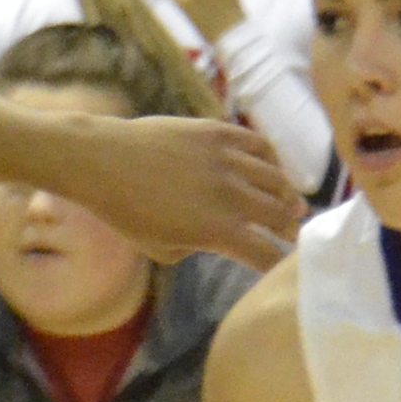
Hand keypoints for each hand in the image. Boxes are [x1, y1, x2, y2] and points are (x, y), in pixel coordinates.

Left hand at [40, 113, 304, 268]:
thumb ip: (198, 248)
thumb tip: (221, 237)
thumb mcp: (161, 248)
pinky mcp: (218, 133)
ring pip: (275, 180)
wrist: (102, 161)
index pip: (264, 254)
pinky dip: (271, 160)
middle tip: (298, 234)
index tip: (288, 269)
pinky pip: (258, 146)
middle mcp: (230, 197)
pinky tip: (273, 170)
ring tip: (294, 205)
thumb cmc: (125, 212)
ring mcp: (227, 161)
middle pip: (279, 216)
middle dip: (292, 229)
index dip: (280, 265)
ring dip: (288, 195)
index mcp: (218, 232)